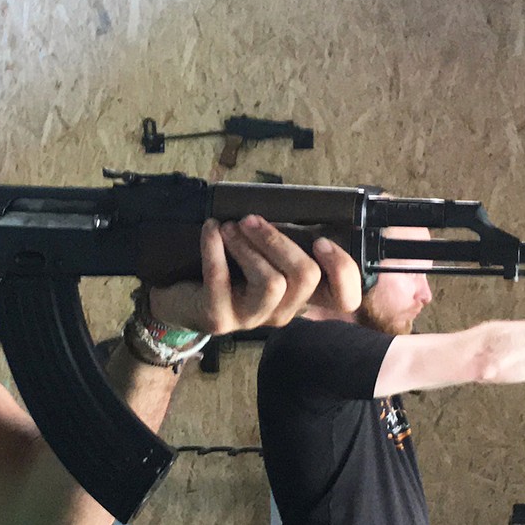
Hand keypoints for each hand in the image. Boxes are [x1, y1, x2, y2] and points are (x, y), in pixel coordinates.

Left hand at [147, 215, 360, 333]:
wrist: (179, 300)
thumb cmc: (227, 271)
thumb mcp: (262, 257)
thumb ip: (284, 242)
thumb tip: (299, 204)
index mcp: (299, 295)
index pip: (344, 299)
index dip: (343, 270)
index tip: (322, 240)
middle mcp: (282, 311)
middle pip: (305, 278)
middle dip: (280, 241)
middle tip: (251, 220)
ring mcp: (251, 319)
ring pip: (271, 283)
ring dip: (249, 246)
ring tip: (228, 226)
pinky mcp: (219, 318)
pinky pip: (222, 280)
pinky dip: (215, 248)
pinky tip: (211, 228)